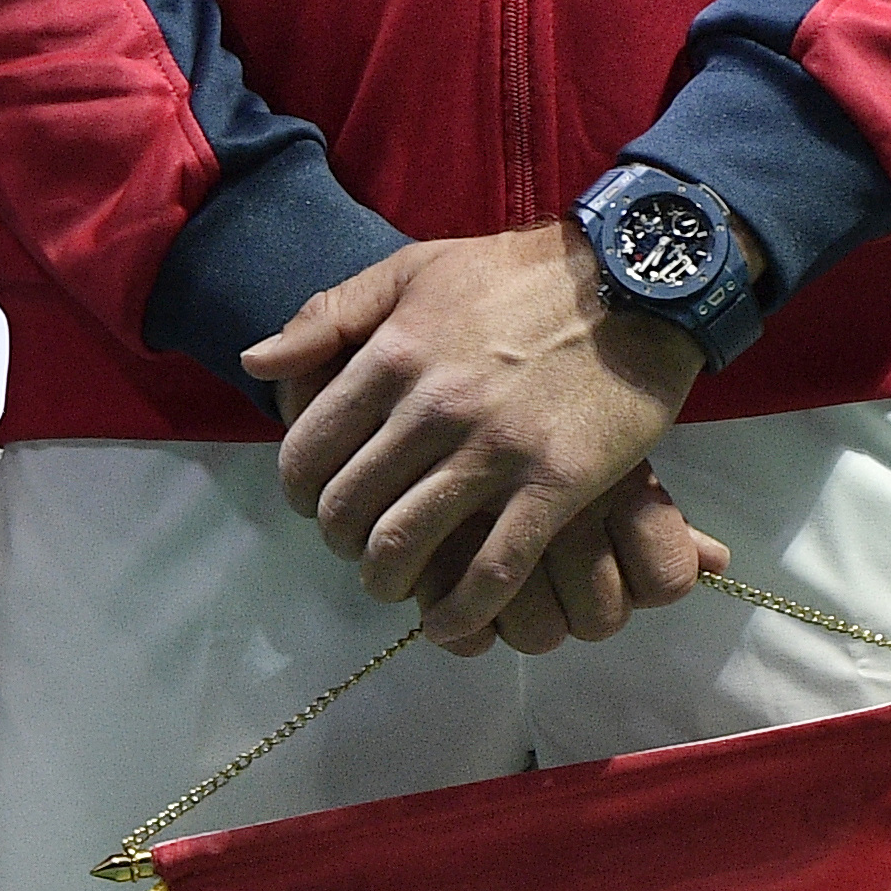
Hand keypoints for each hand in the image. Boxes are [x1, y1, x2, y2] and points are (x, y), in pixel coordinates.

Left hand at [248, 226, 705, 648]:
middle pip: (347, 509)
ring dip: (387, 580)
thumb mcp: (414, 269)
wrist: (634, 278)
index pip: (308, 452)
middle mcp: (432, 406)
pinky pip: (491, 572)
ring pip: (405, 546)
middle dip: (341, 541)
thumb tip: (256, 364)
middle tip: (361, 542)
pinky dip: (459, 612)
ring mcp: (494, 450)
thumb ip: (330, 314)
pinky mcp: (555, 485)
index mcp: (393, 354)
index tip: (320, 499)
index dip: (301, 491)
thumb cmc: (519, 275)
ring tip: (396, 581)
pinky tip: (450, 621)